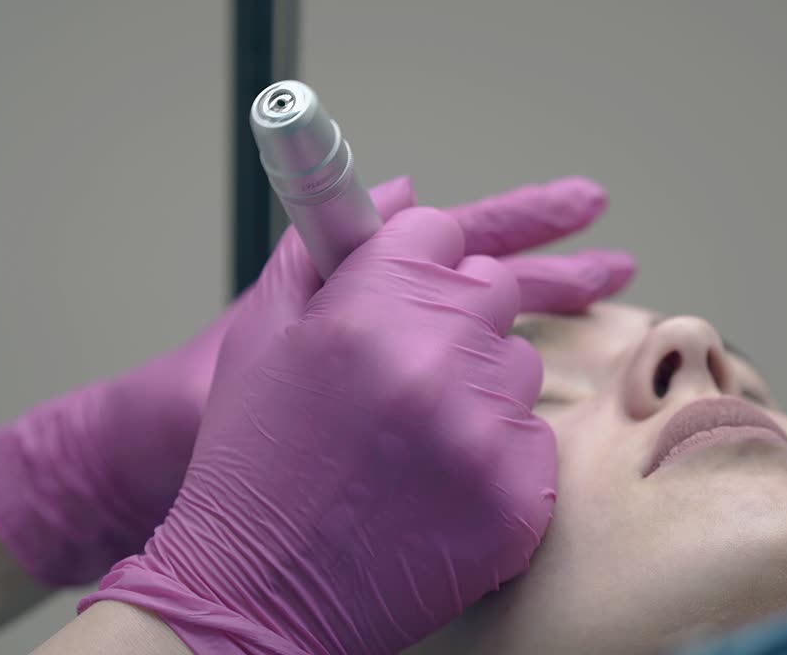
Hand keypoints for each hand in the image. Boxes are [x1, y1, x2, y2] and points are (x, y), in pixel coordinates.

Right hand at [0, 176, 633, 586]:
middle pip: (494, 291)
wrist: (250, 597)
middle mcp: (434, 361)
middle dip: (458, 319)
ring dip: (480, 390)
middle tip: (411, 374)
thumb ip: (324, 245)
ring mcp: (483, 432)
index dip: (421, 264)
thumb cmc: (251, 463)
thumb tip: (402, 189)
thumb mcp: (262, 337)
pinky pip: (535, 441)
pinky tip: (439, 484)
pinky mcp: (518, 498)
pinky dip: (498, 457)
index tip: (408, 292)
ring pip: (520, 367)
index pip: (441, 234)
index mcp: (368, 309)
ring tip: (414, 439)